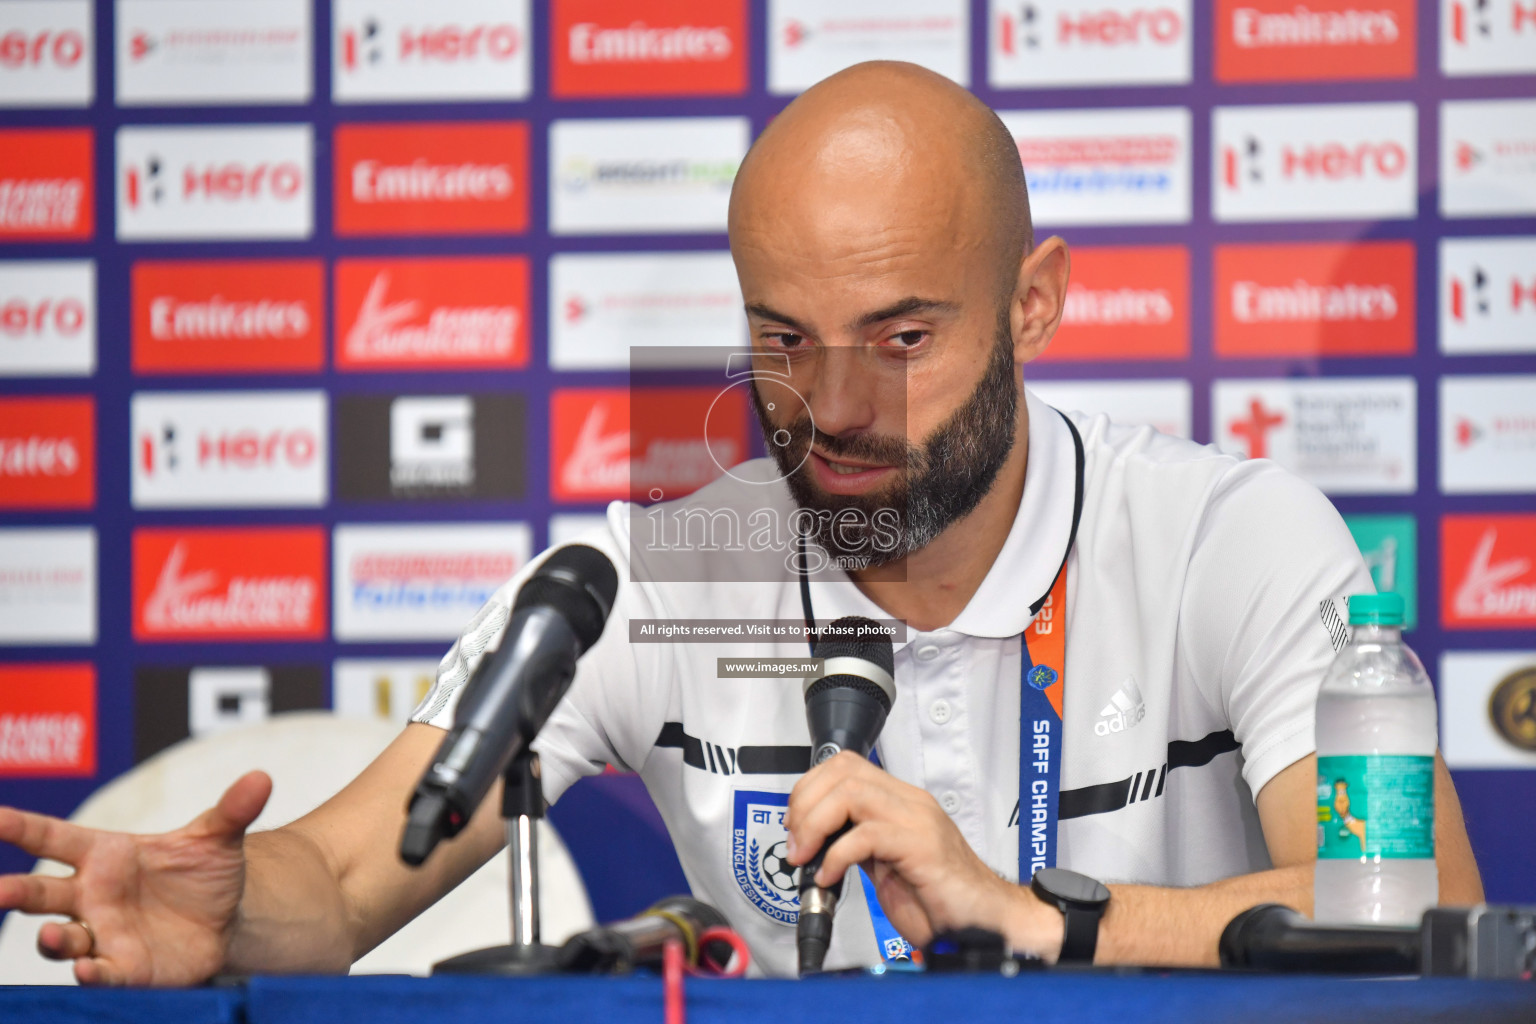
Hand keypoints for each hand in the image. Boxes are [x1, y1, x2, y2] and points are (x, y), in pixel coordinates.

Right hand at [0, 770, 271, 985]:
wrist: (226, 916)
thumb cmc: (204, 871)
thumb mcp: (220, 837)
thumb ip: (233, 809)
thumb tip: (262, 778)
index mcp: (104, 854)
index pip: (52, 838)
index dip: (20, 827)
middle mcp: (92, 895)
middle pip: (42, 894)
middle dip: (15, 893)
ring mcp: (104, 933)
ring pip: (63, 938)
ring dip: (53, 939)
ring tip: (51, 935)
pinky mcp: (125, 967)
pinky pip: (101, 972)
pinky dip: (92, 972)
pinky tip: (88, 969)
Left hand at [784, 752, 1063, 955]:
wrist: (984, 922)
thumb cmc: (939, 900)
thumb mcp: (885, 865)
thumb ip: (856, 844)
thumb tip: (814, 841)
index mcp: (901, 802)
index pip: (846, 766)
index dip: (810, 788)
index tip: (795, 825)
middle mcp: (910, 803)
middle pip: (844, 772)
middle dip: (806, 804)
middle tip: (796, 842)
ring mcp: (918, 821)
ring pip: (852, 794)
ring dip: (815, 824)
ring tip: (806, 857)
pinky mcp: (921, 847)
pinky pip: (867, 834)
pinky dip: (837, 855)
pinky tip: (830, 877)